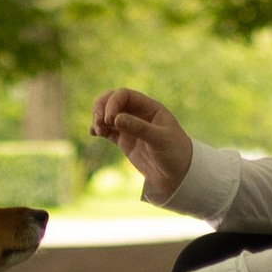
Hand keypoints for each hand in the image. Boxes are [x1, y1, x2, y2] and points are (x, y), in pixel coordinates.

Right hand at [88, 84, 193, 203]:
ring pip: (107, 114)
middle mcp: (138, 114)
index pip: (125, 95)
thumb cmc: (175, 153)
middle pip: (112, 100)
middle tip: (99, 121)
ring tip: (97, 130)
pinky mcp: (124, 140)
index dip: (113, 102)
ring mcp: (130, 127)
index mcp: (149, 107)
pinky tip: (93, 133)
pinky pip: (107, 130)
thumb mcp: (159, 139)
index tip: (110, 118)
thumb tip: (115, 118)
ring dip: (98, 117)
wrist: (178, 176)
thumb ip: (138, 128)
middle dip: (101, 106)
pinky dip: (98, 129)